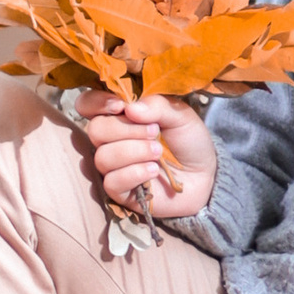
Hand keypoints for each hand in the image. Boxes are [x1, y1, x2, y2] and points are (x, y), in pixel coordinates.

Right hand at [77, 91, 216, 218]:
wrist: (205, 175)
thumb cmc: (188, 141)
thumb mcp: (180, 116)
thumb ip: (157, 106)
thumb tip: (130, 108)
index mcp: (120, 115)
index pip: (88, 104)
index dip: (97, 103)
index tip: (121, 106)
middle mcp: (111, 140)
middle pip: (95, 130)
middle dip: (126, 130)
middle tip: (154, 133)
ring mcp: (113, 166)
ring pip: (103, 157)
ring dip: (133, 152)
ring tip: (158, 153)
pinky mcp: (120, 190)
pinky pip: (112, 182)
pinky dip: (134, 173)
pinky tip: (153, 170)